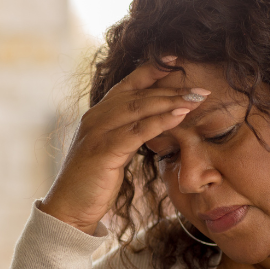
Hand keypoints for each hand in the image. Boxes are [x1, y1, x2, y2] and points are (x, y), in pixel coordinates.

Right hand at [40, 57, 210, 234]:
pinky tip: (180, 116)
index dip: (154, 68)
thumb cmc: (93, 181)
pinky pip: (137, 131)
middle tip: (201, 89)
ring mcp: (97, 132)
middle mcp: (96, 116)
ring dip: (172, 101)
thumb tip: (155, 124)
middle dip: (172, 89)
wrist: (68, 209)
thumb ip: (128, 133)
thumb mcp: (113, 150)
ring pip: (140, 108)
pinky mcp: (103, 150)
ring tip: (197, 99)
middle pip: (140, 94)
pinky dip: (160, 121)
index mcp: (98, 113)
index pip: (129, 83)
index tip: (179, 59)